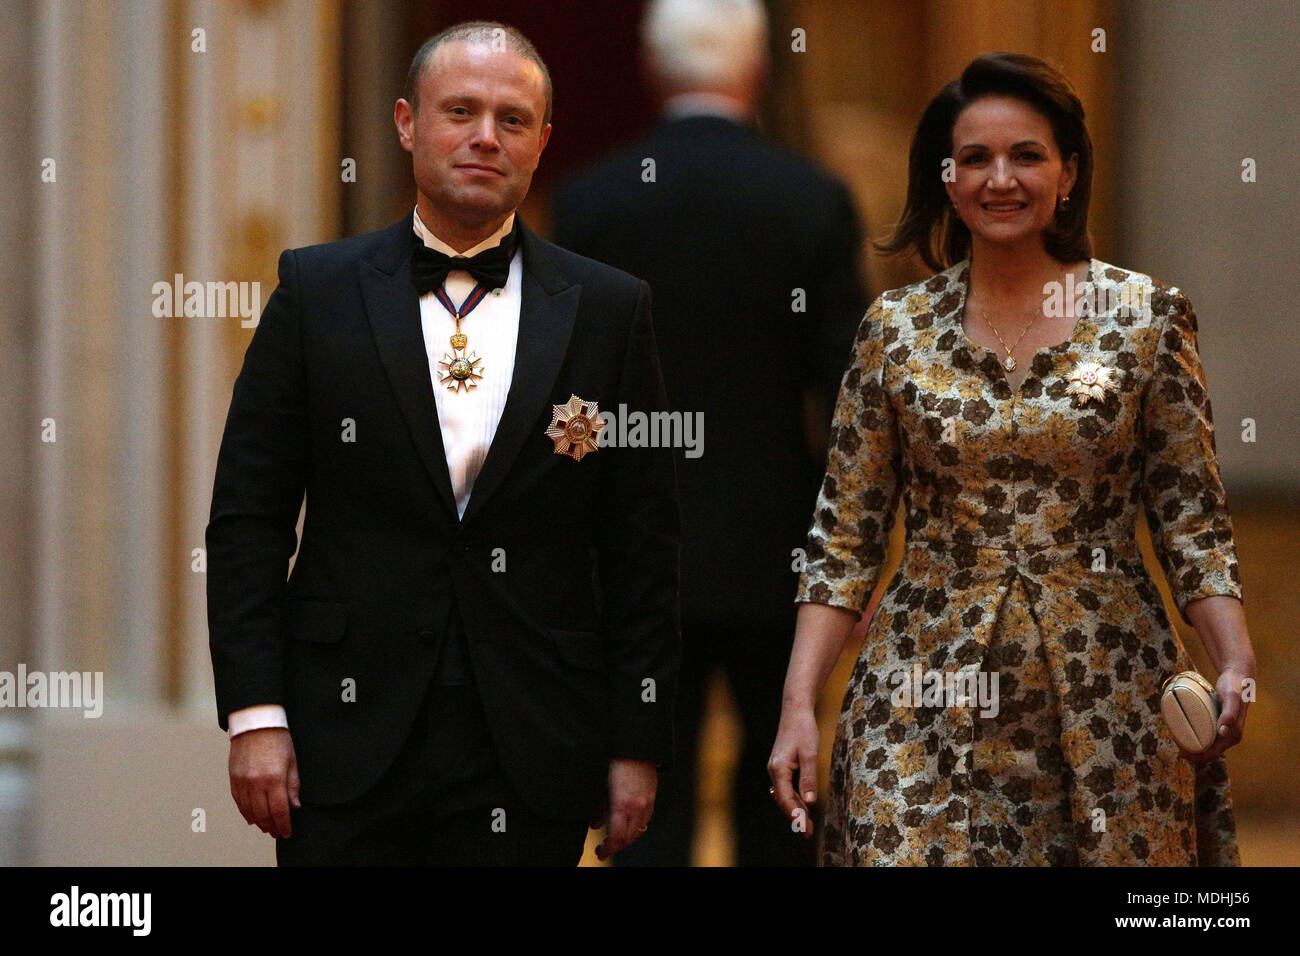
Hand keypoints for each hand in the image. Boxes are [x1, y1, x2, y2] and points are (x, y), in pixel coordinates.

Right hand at [229, 727, 299, 837]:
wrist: (256, 723)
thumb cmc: (278, 739)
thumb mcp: (292, 761)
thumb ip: (293, 786)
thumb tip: (294, 806)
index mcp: (274, 778)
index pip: (279, 810)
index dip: (284, 824)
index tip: (287, 832)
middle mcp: (256, 783)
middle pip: (263, 814)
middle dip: (271, 826)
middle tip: (277, 832)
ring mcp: (242, 781)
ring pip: (249, 811)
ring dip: (258, 822)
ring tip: (266, 827)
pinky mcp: (233, 778)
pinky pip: (238, 801)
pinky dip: (245, 812)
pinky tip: (251, 817)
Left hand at [593, 758, 656, 860]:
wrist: (636, 747)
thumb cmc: (615, 764)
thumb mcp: (602, 786)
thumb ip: (599, 807)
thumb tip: (595, 825)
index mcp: (622, 805)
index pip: (617, 837)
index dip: (607, 849)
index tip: (599, 853)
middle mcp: (636, 807)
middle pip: (628, 838)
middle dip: (615, 846)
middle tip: (603, 849)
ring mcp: (646, 803)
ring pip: (637, 831)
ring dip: (625, 839)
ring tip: (613, 840)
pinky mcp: (651, 798)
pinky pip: (644, 820)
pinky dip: (635, 827)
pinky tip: (626, 826)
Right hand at [768, 703, 818, 837]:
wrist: (795, 710)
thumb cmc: (803, 729)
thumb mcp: (810, 753)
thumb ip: (809, 777)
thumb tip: (810, 801)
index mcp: (778, 768)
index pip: (786, 798)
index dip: (796, 814)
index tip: (804, 827)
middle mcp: (774, 770)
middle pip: (784, 800)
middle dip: (796, 816)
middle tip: (808, 833)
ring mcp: (776, 768)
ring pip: (785, 795)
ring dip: (796, 809)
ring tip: (808, 825)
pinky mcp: (781, 766)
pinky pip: (787, 787)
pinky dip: (795, 798)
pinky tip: (804, 807)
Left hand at [1181, 666, 1250, 763]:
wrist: (1238, 677)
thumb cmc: (1234, 686)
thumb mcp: (1231, 698)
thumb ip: (1229, 714)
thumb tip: (1223, 731)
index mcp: (1233, 736)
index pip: (1212, 755)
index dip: (1195, 756)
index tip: (1179, 749)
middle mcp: (1230, 737)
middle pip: (1208, 753)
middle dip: (1191, 753)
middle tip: (1174, 742)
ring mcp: (1225, 731)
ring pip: (1207, 746)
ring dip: (1192, 746)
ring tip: (1176, 738)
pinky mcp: (1219, 724)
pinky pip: (1207, 736)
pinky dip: (1195, 737)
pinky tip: (1184, 730)